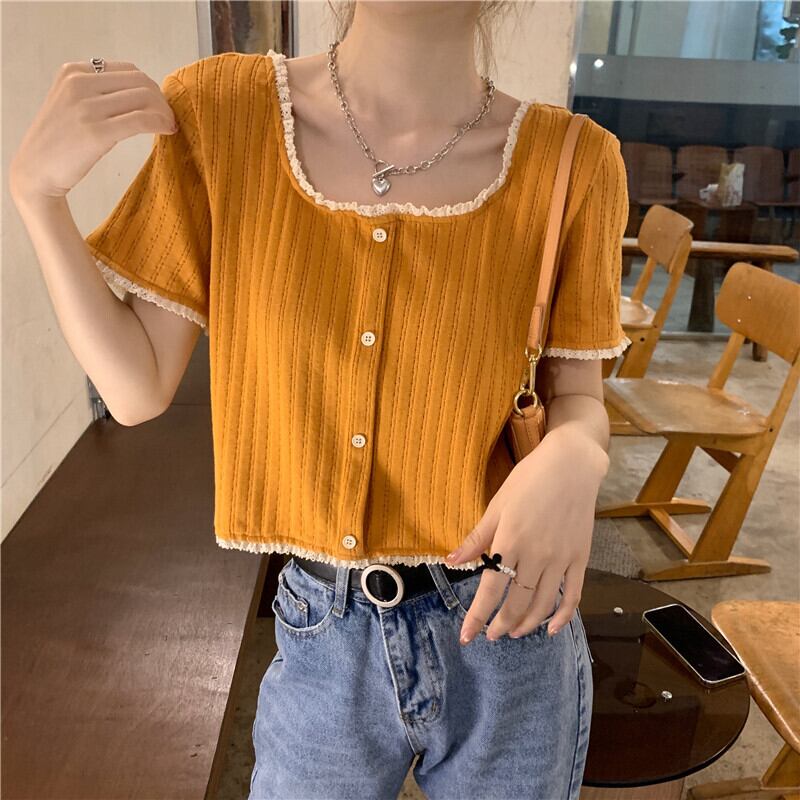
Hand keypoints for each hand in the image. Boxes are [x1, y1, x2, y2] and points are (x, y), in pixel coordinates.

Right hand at [9, 60, 177, 201]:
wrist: (36, 170)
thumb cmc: (59, 142)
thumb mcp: (71, 104)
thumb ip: (97, 93)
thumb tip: (142, 94)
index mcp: (74, 72)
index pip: (128, 70)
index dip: (151, 88)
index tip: (159, 107)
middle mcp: (79, 83)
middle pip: (140, 82)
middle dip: (162, 100)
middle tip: (169, 119)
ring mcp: (87, 107)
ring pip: (145, 98)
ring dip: (165, 113)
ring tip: (169, 127)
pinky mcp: (96, 132)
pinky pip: (141, 120)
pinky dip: (160, 124)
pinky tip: (167, 132)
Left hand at [445, 430, 607, 643]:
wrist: (571, 465)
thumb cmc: (529, 480)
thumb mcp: (497, 505)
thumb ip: (477, 538)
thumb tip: (451, 562)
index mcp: (511, 541)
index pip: (490, 589)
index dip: (478, 616)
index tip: (467, 636)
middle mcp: (536, 556)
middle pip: (517, 603)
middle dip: (501, 624)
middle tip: (491, 636)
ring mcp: (561, 559)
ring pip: (543, 604)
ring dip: (527, 624)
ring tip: (514, 632)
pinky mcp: (580, 558)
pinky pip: (572, 596)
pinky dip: (562, 616)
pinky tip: (552, 629)